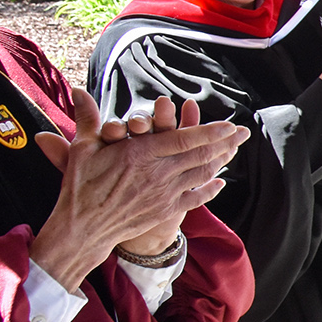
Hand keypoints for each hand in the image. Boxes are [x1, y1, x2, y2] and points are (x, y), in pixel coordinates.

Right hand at [30, 88, 247, 290]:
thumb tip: (78, 91)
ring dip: (221, 161)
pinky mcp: (165, 210)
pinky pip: (195, 197)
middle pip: (201, 155)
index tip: (229, 125)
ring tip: (235, 150)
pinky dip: (210, 188)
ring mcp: (165, 193)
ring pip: (201, 173)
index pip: (184, 139)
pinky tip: (219, 181)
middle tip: (244, 133)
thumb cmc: (80, 187)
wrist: (82, 230)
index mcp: (141, 153)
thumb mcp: (82, 149)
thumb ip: (88, 119)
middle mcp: (158, 172)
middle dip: (226, 143)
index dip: (210, 131)